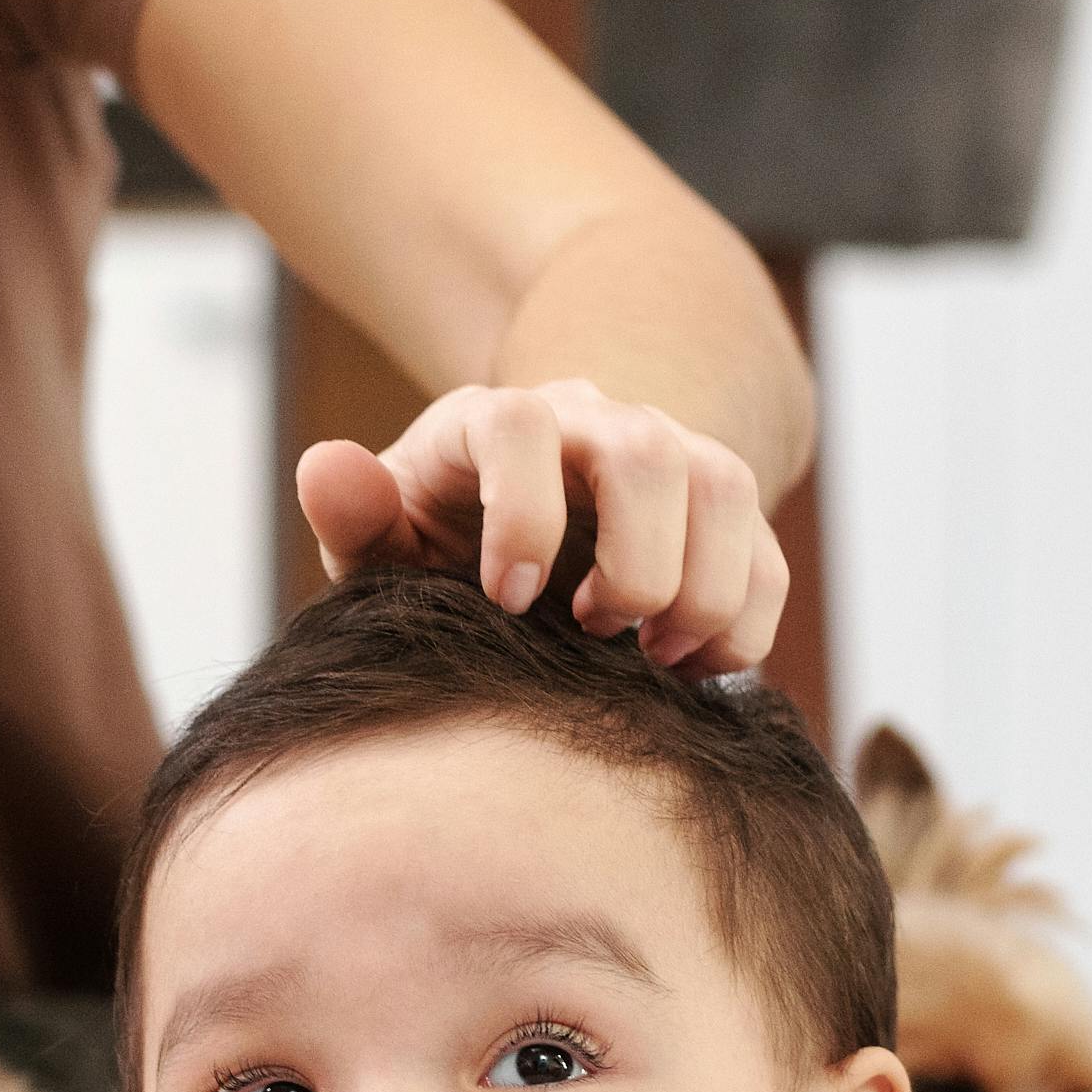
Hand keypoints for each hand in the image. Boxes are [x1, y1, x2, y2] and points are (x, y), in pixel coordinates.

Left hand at [298, 379, 789, 678]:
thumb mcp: (385, 541)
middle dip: (634, 559)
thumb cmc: (442, 547)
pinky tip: (691, 669)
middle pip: (647, 452)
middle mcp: (595, 424)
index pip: (522, 426)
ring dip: (701, 589)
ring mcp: (671, 458)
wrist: (525, 540)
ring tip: (650, 658)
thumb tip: (323, 465)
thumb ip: (355, 513)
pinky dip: (745, 623)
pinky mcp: (722, 515)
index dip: (522, 513)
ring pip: (725, 487)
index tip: (507, 600)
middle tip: (592, 630)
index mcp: (497, 422)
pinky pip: (768, 555)